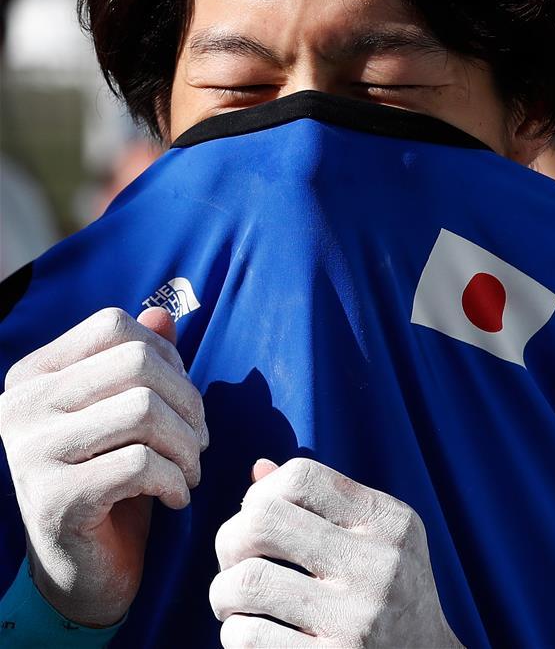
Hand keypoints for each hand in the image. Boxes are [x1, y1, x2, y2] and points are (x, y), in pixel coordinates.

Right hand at [0, 306, 207, 625]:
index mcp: (34, 375)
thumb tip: (162, 314)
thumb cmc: (110, 480)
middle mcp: (21, 405)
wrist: (82, 572)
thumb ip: (140, 361)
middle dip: (188, 401)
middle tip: (200, 440)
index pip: (113, 325)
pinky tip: (177, 497)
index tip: (183, 397)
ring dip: (187, 444)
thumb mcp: (127, 414)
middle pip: (137, 364)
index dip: (166, 355)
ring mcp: (31, 452)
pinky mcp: (55, 499)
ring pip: (144, 410)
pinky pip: (141, 465)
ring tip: (190, 469)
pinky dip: (176, 480)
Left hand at [209, 457, 462, 647]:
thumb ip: (322, 502)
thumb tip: (258, 470)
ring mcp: (356, 621)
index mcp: (388, 522)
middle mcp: (377, 565)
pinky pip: (247, 637)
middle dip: (230, 540)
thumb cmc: (391, 596)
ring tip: (234, 603)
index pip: (302, 476)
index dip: (262, 492)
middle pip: (262, 520)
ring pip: (246, 581)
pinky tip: (250, 636)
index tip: (256, 518)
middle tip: (234, 562)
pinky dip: (234, 634)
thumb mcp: (377, 539)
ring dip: (223, 593)